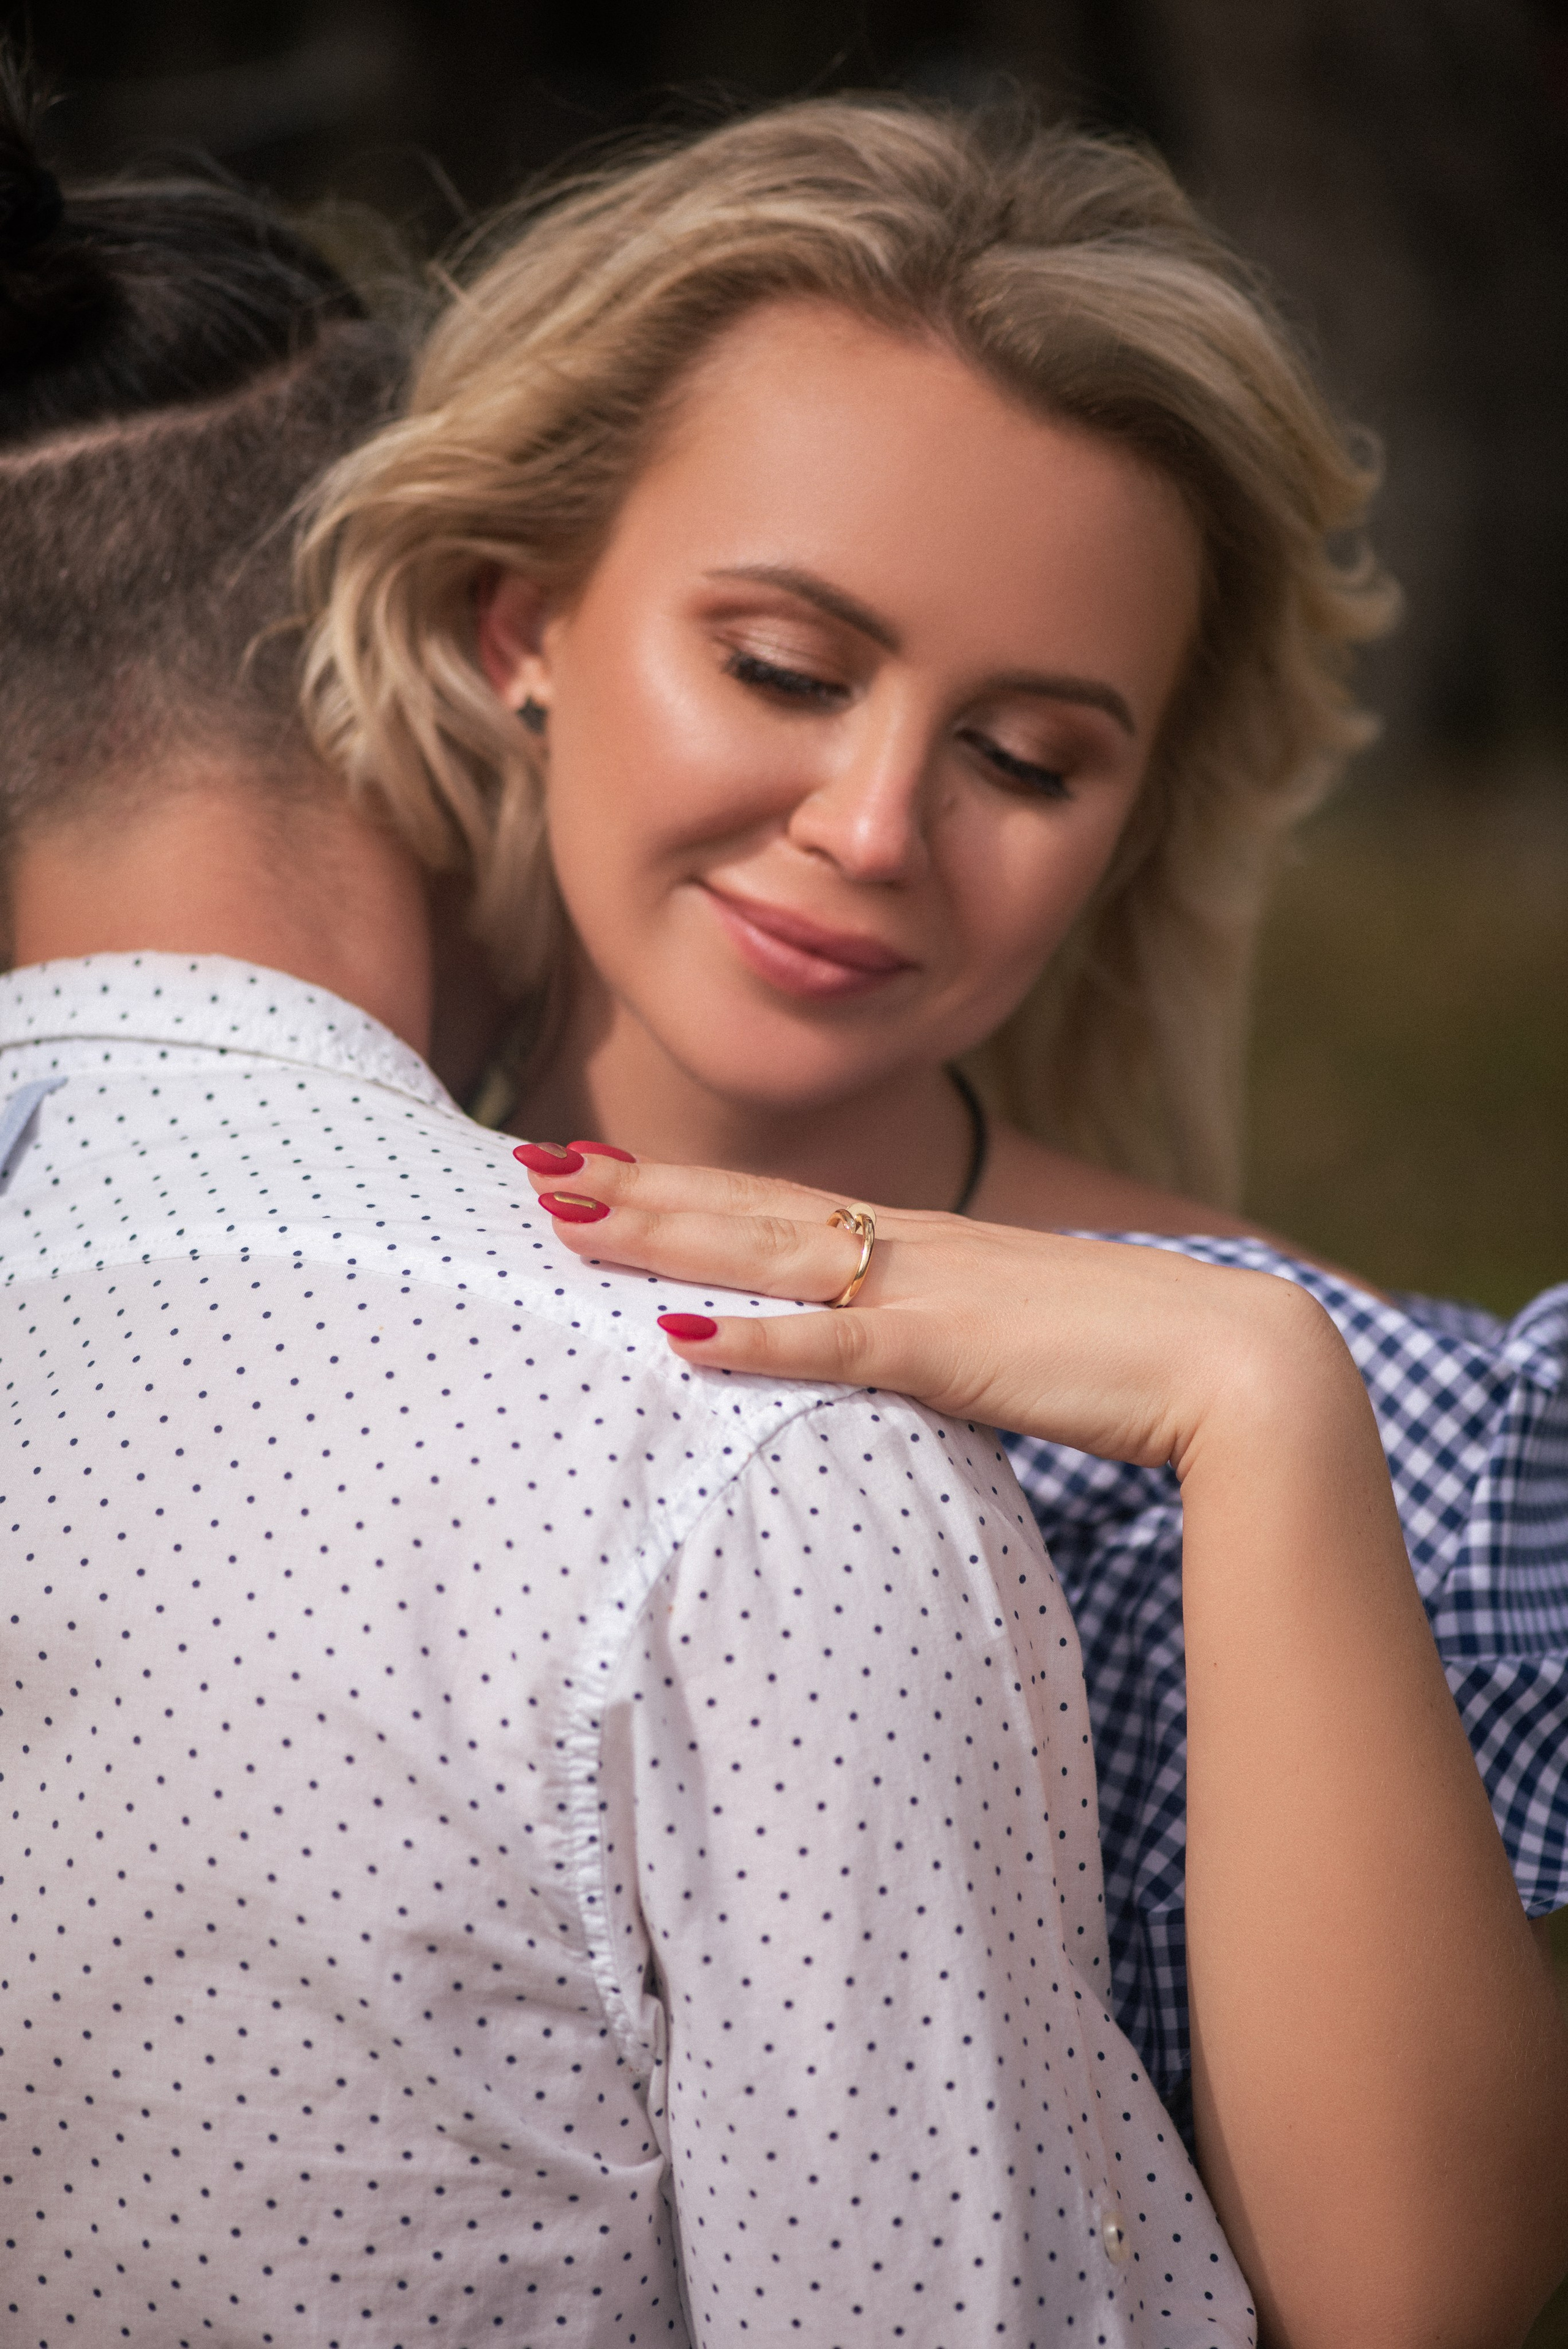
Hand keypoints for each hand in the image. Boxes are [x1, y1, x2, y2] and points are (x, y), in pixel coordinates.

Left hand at [517, 1144, 1345, 1478]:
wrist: (1233, 1360)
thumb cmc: (1124, 1357)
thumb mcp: (1005, 1338)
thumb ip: (932, 1340)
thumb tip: (873, 1359)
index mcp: (920, 1245)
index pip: (774, 1203)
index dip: (677, 1186)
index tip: (593, 1167)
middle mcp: (909, 1248)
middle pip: (745, 1209)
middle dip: (633, 1190)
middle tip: (527, 1167)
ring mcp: (928, 1292)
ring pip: (768, 1252)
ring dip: (662, 1234)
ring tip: (564, 1218)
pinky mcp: (956, 1352)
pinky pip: (839, 1345)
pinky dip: (759, 1338)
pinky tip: (680, 1334)